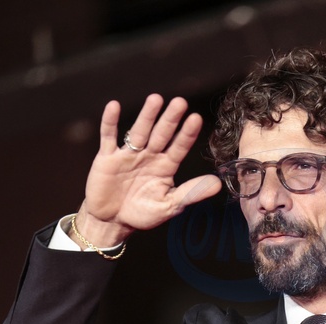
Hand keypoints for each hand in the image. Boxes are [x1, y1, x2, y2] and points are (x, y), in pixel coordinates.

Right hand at [73, 94, 221, 247]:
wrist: (112, 221)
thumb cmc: (143, 213)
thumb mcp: (169, 206)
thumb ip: (191, 193)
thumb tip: (218, 184)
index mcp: (166, 166)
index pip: (179, 147)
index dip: (187, 134)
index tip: (196, 118)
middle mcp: (149, 156)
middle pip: (161, 134)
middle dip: (170, 119)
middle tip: (180, 102)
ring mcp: (128, 155)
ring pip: (139, 132)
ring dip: (147, 116)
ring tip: (156, 99)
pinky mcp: (107, 158)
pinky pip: (109, 137)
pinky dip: (110, 122)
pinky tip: (114, 106)